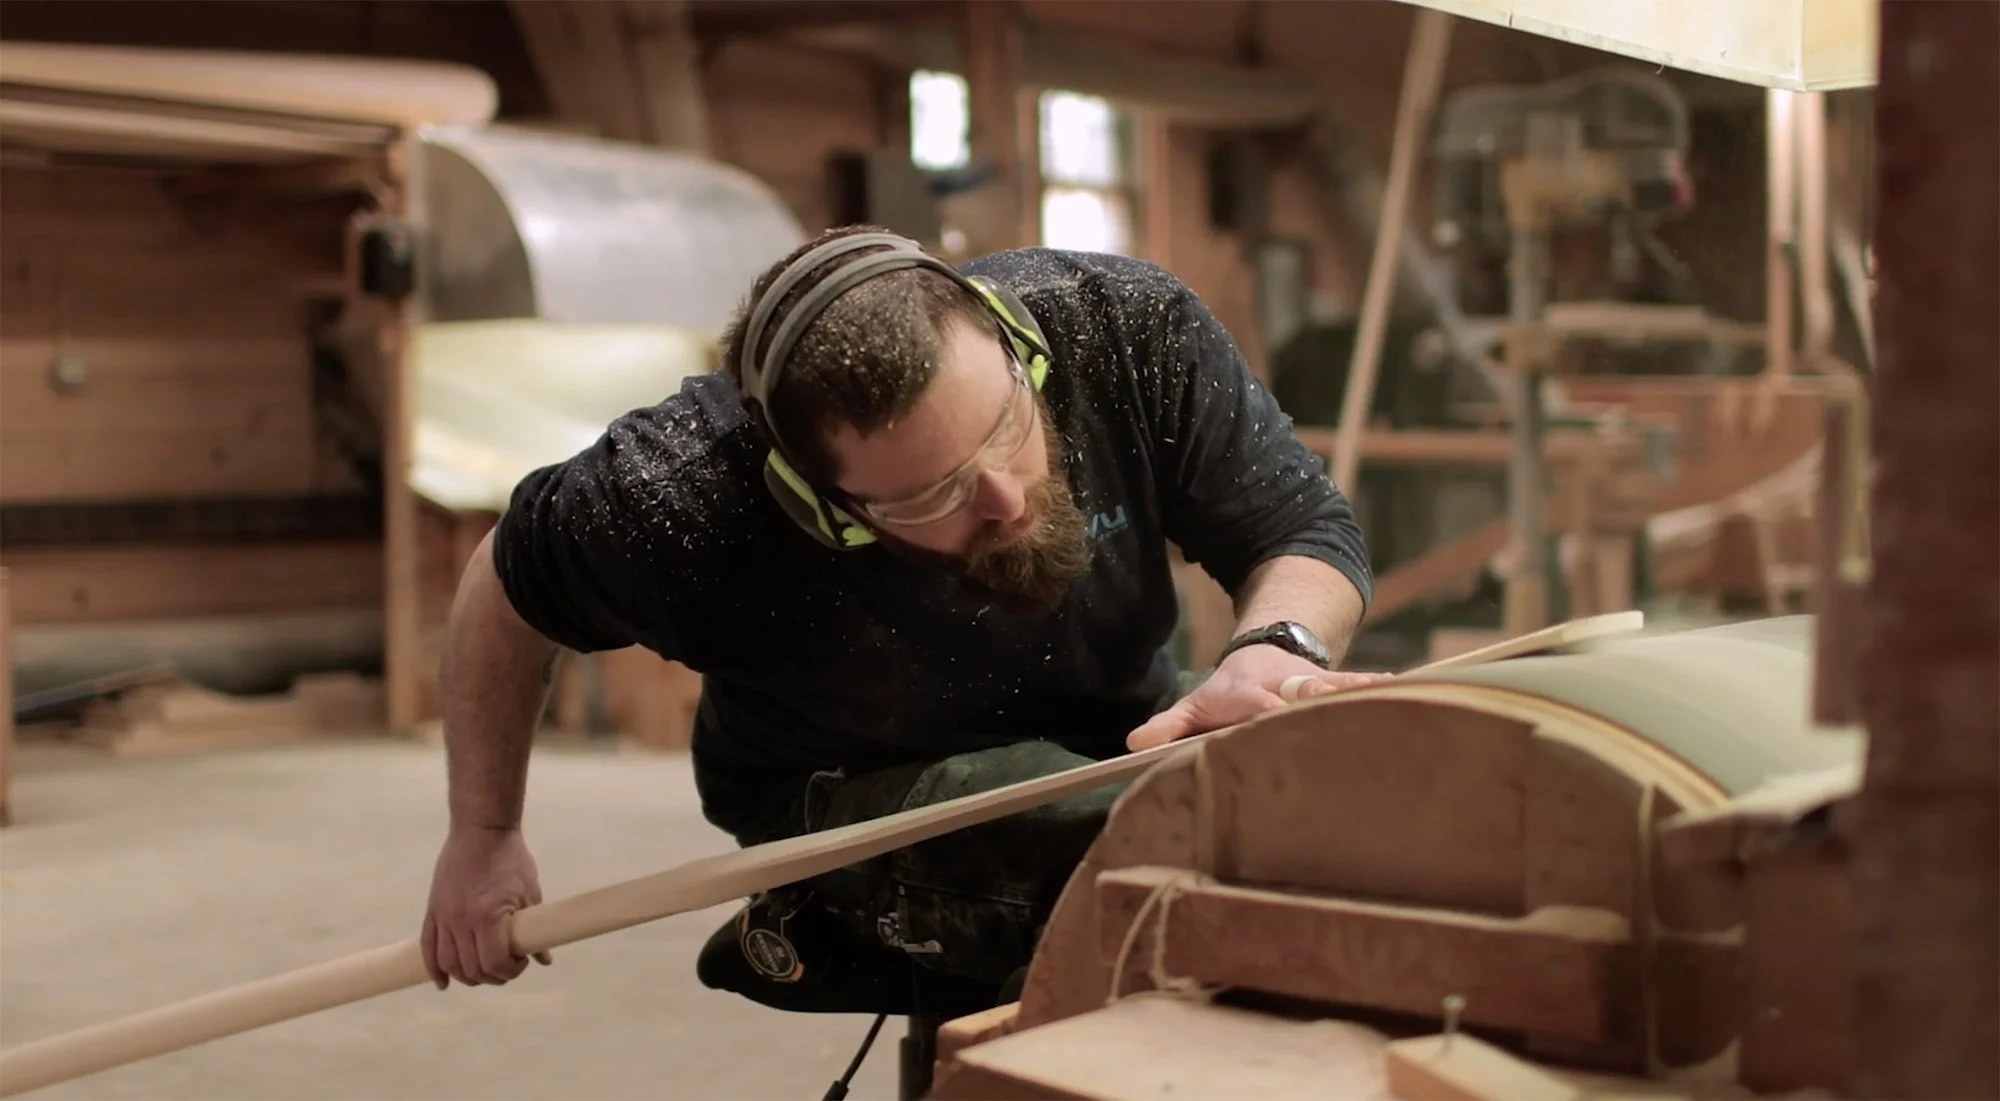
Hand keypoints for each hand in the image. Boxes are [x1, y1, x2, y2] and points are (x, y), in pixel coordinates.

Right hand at [421, 825, 552, 988]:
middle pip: (472, 968)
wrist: (481, 830)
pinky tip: (443, 982)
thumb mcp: (530, 892)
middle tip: (507, 966)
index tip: (521, 962)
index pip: (494, 963)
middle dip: (493, 976)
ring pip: (449, 963)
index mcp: (488, 916)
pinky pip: (427, 948)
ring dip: (467, 976)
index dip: (510, 971)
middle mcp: (461, 921)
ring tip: (483, 971)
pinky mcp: (433, 910)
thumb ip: (534, 929)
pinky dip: (434, 968)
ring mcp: (444, 916)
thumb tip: (544, 959)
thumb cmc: (510, 858)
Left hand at [1125, 644, 1394, 751]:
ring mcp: (1316, 683)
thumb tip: (1132, 745)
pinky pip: (1364, 683)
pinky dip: (1383, 687)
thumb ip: (1168, 726)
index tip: (1272, 717)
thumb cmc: (1230, 693)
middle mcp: (1285, 685)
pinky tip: (1409, 692)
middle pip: (1300, 692)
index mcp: (1248, 693)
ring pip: (1337, 684)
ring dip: (1356, 693)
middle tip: (1328, 711)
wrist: (1270, 651)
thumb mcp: (1197, 704)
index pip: (1253, 703)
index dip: (1263, 711)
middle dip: (1313, 700)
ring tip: (1382, 700)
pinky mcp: (1344, 685)